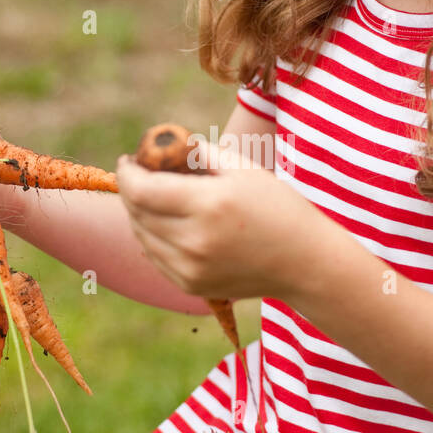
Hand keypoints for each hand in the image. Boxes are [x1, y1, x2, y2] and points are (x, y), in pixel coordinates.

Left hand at [115, 141, 316, 301]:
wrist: (305, 262)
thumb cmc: (277, 207)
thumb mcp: (242, 168)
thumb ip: (197, 154)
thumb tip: (162, 147)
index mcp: (209, 204)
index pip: (141, 190)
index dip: (128, 172)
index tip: (129, 159)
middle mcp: (195, 240)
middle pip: (136, 213)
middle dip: (131, 189)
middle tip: (141, 174)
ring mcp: (191, 268)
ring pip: (141, 236)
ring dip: (139, 214)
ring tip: (157, 197)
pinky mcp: (192, 286)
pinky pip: (156, 257)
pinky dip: (153, 237)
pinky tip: (170, 224)